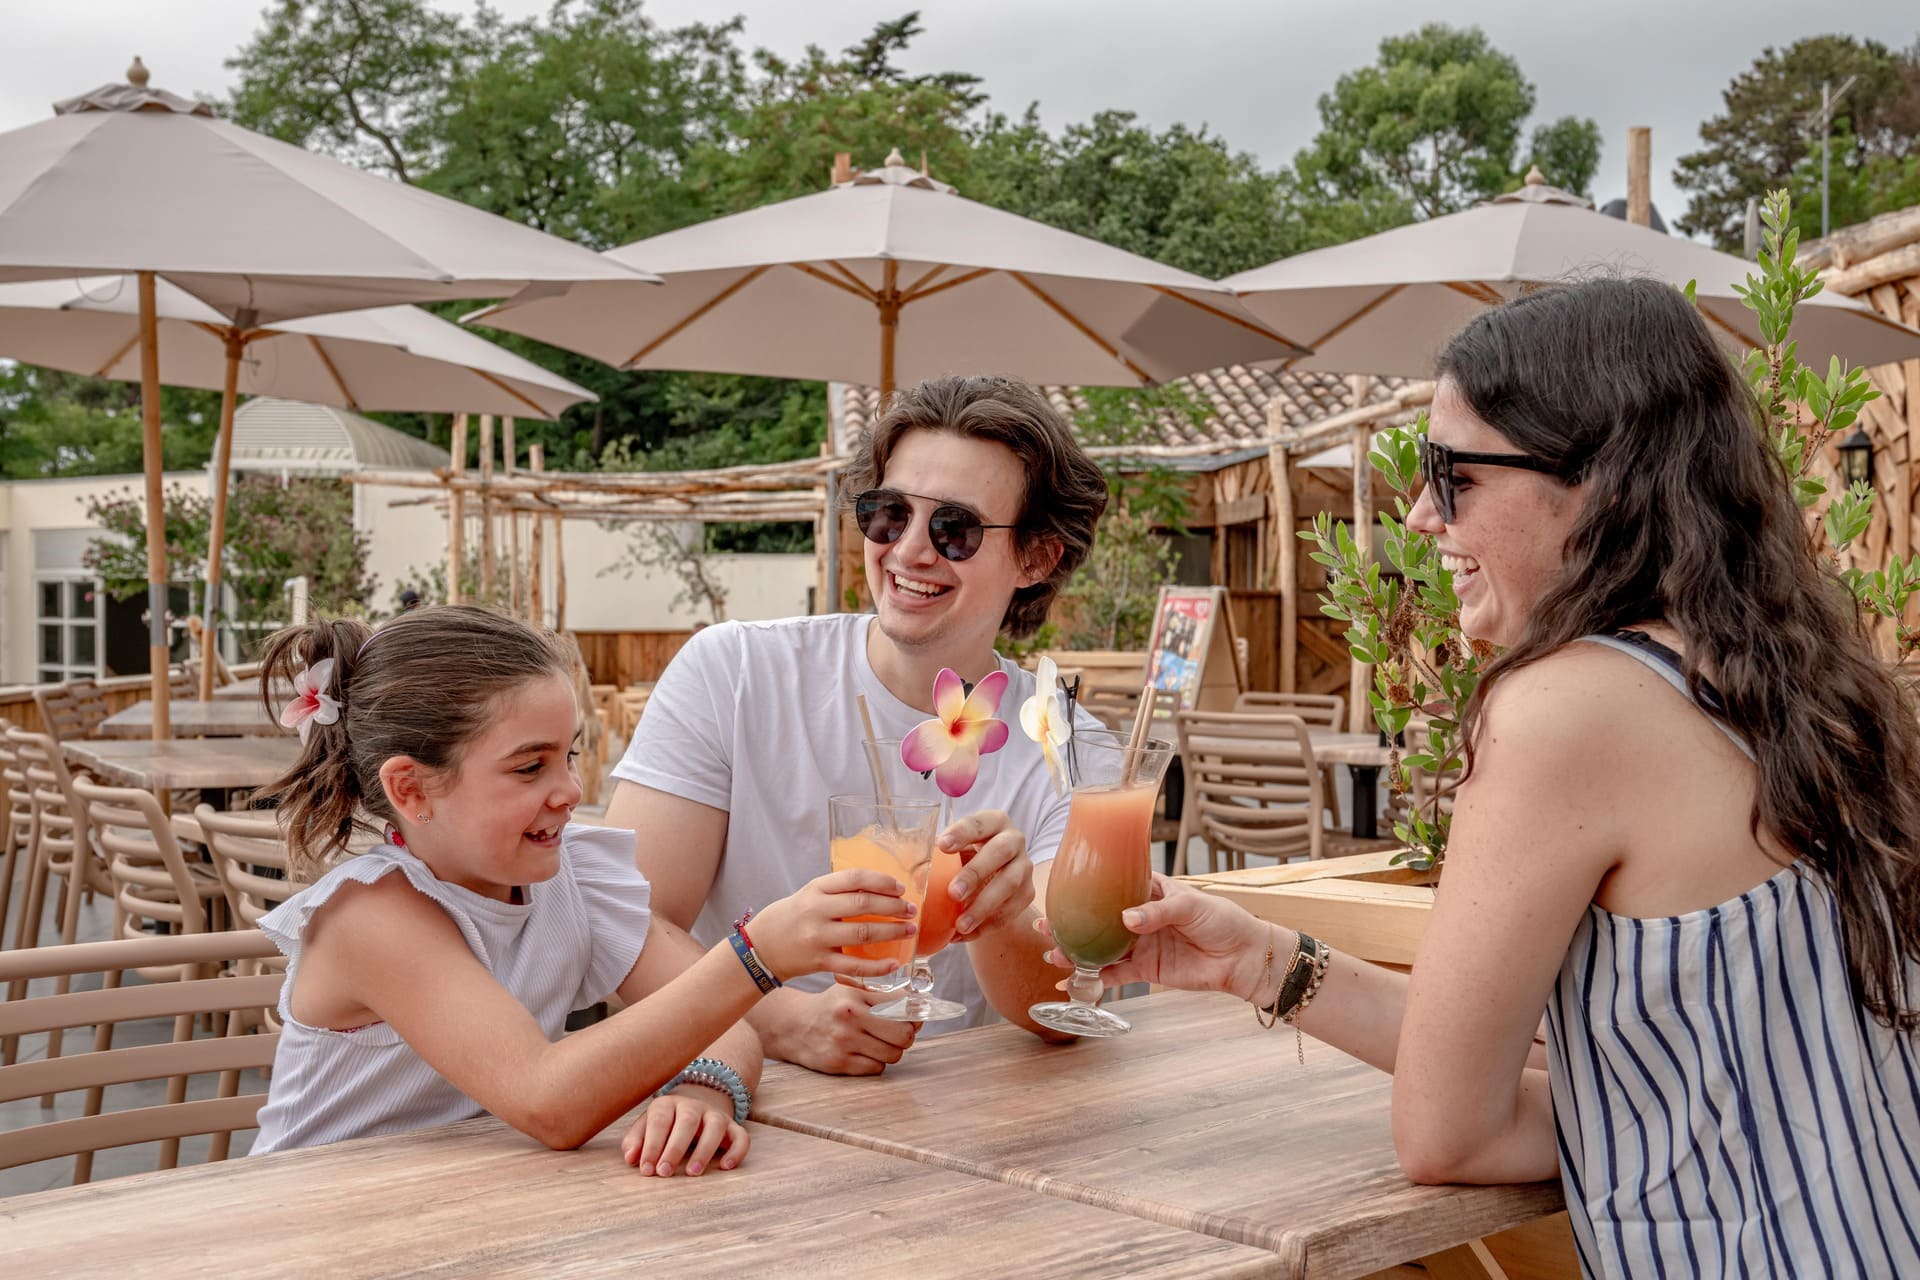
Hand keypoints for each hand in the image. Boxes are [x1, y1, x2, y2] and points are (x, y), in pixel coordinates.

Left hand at [621, 1088, 748, 1176]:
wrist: (695, 1105)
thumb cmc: (665, 1124)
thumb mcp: (646, 1127)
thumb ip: (636, 1141)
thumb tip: (631, 1158)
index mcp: (667, 1104)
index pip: (659, 1121)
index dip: (651, 1145)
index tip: (646, 1170)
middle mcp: (693, 1106)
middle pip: (687, 1121)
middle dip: (675, 1148)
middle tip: (664, 1172)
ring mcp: (715, 1115)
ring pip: (715, 1126)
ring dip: (704, 1149)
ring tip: (693, 1173)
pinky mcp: (733, 1127)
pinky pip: (741, 1136)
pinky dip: (737, 1150)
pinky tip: (726, 1167)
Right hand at [748, 869, 914, 983]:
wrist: (762, 947)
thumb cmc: (794, 916)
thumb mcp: (810, 893)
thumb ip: (839, 890)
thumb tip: (882, 888)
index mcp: (816, 888)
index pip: (854, 878)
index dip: (881, 881)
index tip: (900, 888)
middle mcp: (816, 910)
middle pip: (863, 904)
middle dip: (894, 907)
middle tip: (911, 910)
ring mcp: (817, 937)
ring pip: (863, 933)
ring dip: (892, 932)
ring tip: (910, 930)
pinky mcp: (819, 962)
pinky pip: (854, 966)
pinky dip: (877, 966)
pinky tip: (894, 964)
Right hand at [761, 983, 919, 1075]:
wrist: (794, 1026)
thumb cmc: (830, 1007)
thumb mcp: (852, 990)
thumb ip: (883, 996)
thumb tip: (919, 1007)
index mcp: (855, 995)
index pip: (902, 1005)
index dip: (914, 1013)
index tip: (913, 1016)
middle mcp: (850, 1017)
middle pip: (903, 1034)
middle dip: (908, 1035)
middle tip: (900, 1032)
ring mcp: (844, 1042)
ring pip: (893, 1054)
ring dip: (892, 1050)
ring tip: (880, 1042)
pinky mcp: (839, 1063)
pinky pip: (876, 1068)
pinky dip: (877, 1062)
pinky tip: (866, 1053)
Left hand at [938, 809, 1032, 939]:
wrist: (992, 878)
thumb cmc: (965, 857)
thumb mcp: (953, 850)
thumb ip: (936, 857)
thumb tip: (916, 877)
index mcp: (994, 822)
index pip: (979, 823)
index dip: (962, 833)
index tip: (941, 846)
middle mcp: (1014, 840)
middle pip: (999, 852)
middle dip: (975, 873)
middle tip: (953, 893)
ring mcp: (1024, 867)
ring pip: (1009, 885)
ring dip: (983, 907)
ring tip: (959, 924)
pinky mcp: (1028, 893)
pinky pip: (1010, 911)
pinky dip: (987, 925)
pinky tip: (965, 934)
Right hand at [1036, 874, 1271, 998]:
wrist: (1242, 958)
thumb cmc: (1222, 921)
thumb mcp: (1191, 906)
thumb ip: (1157, 911)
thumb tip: (1126, 919)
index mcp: (1150, 892)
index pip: (1114, 884)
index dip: (1089, 886)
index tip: (1063, 886)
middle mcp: (1140, 917)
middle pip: (1099, 919)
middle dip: (1072, 922)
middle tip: (1046, 924)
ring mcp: (1141, 944)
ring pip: (1102, 948)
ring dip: (1077, 951)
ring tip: (1052, 951)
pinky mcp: (1147, 970)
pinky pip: (1116, 973)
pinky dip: (1096, 977)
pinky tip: (1074, 978)